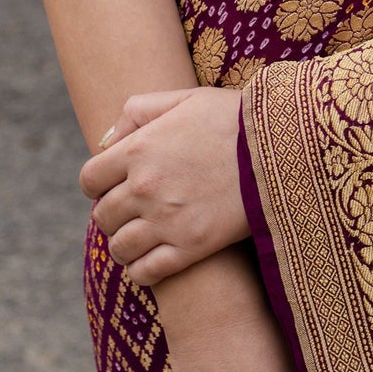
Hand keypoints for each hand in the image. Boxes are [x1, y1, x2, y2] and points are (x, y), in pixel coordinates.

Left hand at [80, 86, 248, 283]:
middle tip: (131, 211)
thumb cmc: (234, 119)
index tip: (112, 186)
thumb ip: (139, 110)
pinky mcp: (191, 247)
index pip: (89, 179)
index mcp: (138, 150)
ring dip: (124, 245)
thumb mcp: (185, 99)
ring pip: (120, 248)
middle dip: (112, 214)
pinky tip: (152, 260)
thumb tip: (107, 140)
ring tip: (139, 239)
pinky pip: (146, 272)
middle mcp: (145, 188)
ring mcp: (166, 221)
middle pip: (102, 216)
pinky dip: (142, 270)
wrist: (283, 149)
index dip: (97, 185)